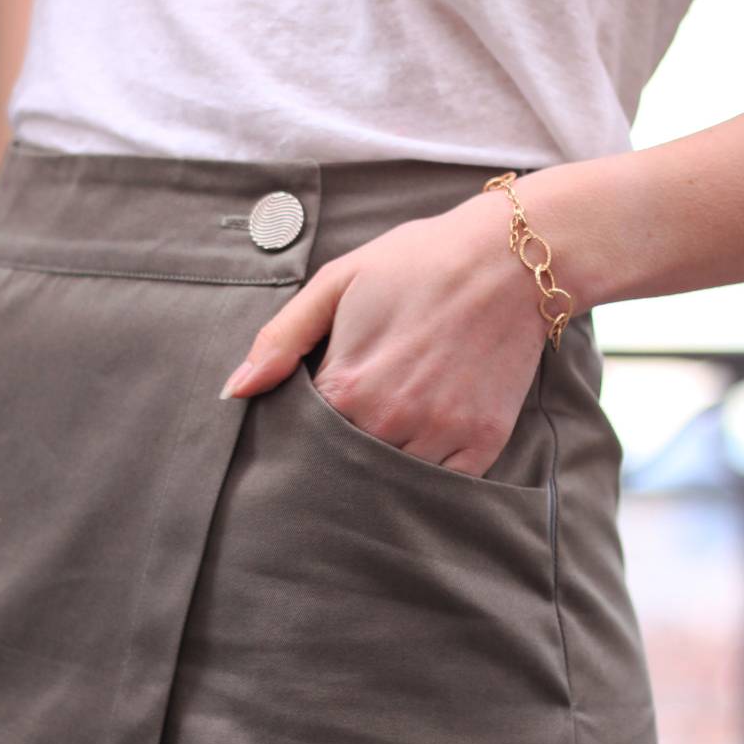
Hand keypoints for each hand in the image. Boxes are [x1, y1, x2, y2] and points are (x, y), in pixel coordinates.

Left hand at [218, 191, 549, 477]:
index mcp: (347, 383)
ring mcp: (440, 434)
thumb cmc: (417, 263)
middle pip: (343, 465)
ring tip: (385, 431)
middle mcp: (391, 418)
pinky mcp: (483, 443)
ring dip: (380, 467)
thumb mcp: (338, 282)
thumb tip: (234, 392)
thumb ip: (281, 339)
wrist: (510, 258)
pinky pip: (442, 485)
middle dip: (336, 454)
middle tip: (351, 425)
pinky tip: (421, 443)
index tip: (310, 417)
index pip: (301, 439)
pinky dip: (426, 474)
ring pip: (391, 480)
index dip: (300, 430)